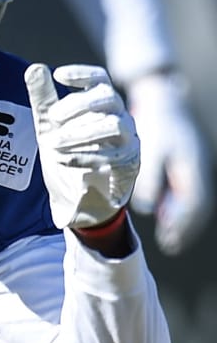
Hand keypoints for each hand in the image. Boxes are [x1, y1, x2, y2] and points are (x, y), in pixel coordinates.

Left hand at [25, 64, 139, 230]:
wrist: (73, 194)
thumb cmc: (66, 152)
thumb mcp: (48, 126)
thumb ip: (43, 98)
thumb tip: (34, 68)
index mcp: (100, 104)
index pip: (99, 79)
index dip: (82, 74)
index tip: (58, 76)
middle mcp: (120, 116)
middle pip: (108, 98)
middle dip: (78, 105)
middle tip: (52, 118)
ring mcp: (129, 140)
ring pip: (113, 125)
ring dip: (79, 133)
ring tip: (52, 144)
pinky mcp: (130, 164)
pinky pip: (113, 155)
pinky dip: (83, 156)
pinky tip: (63, 159)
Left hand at [126, 72, 213, 253]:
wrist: (163, 98)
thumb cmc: (155, 124)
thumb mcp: (151, 152)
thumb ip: (149, 180)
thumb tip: (146, 209)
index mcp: (191, 170)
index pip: (192, 207)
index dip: (181, 226)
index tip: (169, 240)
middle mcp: (196, 170)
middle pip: (196, 207)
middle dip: (185, 227)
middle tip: (171, 244)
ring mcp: (192, 166)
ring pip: (193, 199)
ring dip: (182, 218)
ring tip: (169, 234)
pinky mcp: (185, 161)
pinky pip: (187, 190)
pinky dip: (178, 204)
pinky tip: (163, 211)